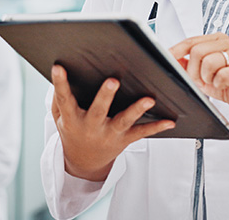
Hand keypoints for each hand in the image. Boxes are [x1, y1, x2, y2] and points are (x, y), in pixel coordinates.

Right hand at [51, 64, 174, 180]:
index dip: (60, 83)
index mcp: (72, 118)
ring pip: (124, 121)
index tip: (59, 67)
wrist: (84, 162)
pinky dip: (156, 127)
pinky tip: (169, 121)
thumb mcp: (59, 117)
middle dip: (105, 96)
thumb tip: (59, 71)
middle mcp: (91, 127)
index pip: (65, 99)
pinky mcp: (124, 139)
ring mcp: (109, 134)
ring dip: (137, 110)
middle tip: (112, 81)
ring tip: (149, 100)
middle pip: (98, 110)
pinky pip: (141, 133)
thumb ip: (59, 97)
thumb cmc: (73, 130)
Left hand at [170, 33, 228, 126]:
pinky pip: (221, 76)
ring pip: (209, 62)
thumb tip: (171, 57)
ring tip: (213, 82)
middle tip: (200, 80)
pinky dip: (218, 84)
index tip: (168, 57)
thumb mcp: (204, 72)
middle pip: (197, 51)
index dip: (177, 50)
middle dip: (193, 70)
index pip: (192, 40)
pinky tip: (224, 85)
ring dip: (206, 77)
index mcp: (218, 39)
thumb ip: (188, 63)